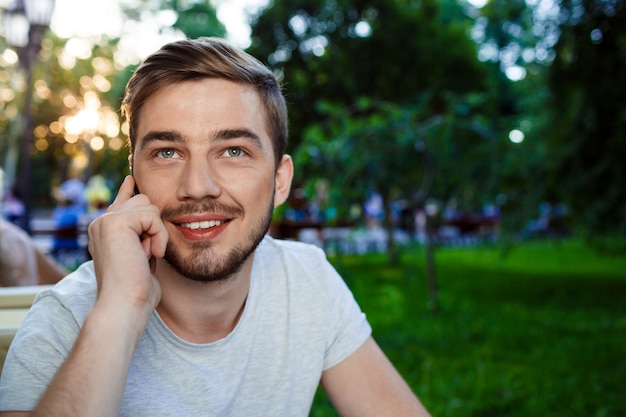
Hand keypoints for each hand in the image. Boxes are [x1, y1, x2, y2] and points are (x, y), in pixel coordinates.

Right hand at [87, 175, 168, 320]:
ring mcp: (106, 221)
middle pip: (143, 200)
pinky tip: (150, 254)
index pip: (121, 203)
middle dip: (155, 226)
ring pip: (149, 206)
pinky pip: (152, 216)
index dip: (129, 190)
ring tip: (147, 255)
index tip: (133, 179)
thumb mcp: (142, 260)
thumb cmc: (136, 292)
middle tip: (147, 254)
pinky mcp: (116, 222)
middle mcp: (101, 223)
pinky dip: (158, 236)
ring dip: (157, 233)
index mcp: (105, 231)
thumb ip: (144, 240)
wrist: (124, 305)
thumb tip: (152, 223)